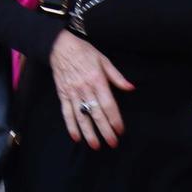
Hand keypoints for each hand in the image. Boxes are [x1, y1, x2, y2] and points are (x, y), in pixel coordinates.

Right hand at [48, 30, 133, 149]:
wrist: (60, 46)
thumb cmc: (84, 52)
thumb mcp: (103, 60)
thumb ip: (117, 76)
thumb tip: (130, 88)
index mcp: (97, 80)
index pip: (108, 104)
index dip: (115, 119)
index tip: (120, 130)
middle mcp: (85, 88)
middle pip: (96, 113)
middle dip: (105, 130)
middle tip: (112, 143)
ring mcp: (72, 92)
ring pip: (81, 116)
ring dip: (89, 132)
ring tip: (95, 145)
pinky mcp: (62, 94)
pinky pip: (66, 112)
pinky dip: (71, 125)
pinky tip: (76, 137)